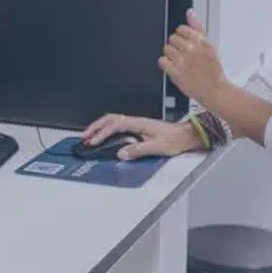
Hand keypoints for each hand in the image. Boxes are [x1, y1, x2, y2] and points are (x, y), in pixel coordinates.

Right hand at [80, 114, 203, 160]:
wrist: (186, 136)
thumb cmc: (175, 139)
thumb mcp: (157, 147)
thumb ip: (138, 150)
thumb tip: (122, 153)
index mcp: (139, 123)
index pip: (115, 125)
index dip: (102, 133)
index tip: (93, 141)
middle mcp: (137, 121)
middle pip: (110, 119)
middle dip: (96, 126)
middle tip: (85, 136)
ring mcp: (137, 124)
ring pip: (114, 121)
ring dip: (101, 127)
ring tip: (91, 136)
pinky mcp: (139, 128)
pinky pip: (119, 125)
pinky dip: (108, 129)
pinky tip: (105, 136)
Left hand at [159, 9, 229, 110]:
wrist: (214, 90)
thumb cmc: (212, 68)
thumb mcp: (208, 45)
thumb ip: (197, 27)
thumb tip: (189, 11)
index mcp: (200, 40)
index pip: (181, 29)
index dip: (182, 37)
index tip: (186, 44)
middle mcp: (191, 49)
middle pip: (172, 39)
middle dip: (177, 46)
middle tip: (184, 55)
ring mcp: (182, 61)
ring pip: (167, 49)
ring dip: (171, 55)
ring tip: (180, 62)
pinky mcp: (175, 73)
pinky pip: (162, 61)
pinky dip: (166, 64)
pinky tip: (174, 68)